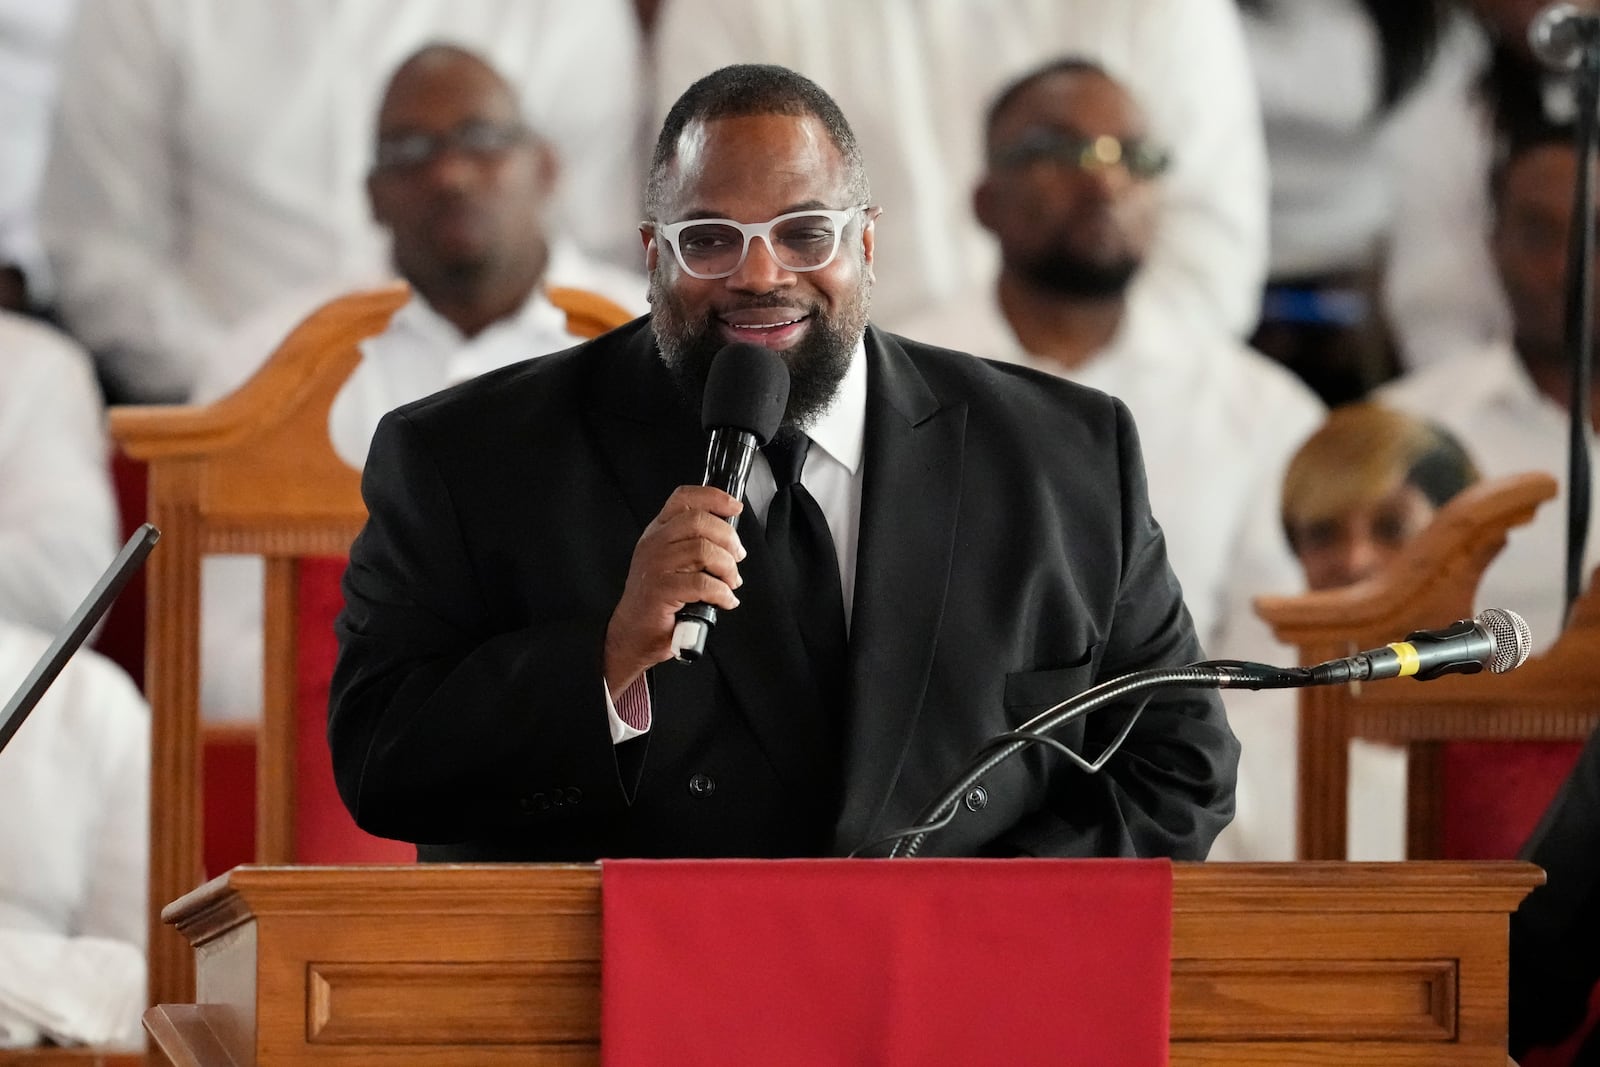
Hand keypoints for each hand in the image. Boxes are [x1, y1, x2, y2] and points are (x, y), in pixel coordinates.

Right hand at [604, 485, 745, 694]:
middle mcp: (654, 543)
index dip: (714, 497)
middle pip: (699, 521)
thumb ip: (693, 543)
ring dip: (727, 568)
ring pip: (703, 550)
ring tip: (730, 583)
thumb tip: (730, 538)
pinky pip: (702, 583)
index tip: (735, 507)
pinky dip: (722, 593)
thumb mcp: (673, 562)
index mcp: (658, 531)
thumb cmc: (657, 600)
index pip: (684, 498)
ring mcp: (654, 565)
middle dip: (728, 538)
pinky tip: (725, 600)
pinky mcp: (660, 590)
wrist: (632, 634)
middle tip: (737, 557)